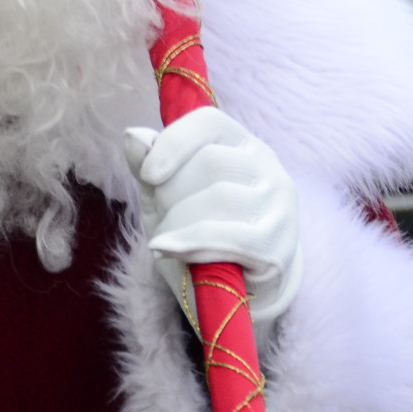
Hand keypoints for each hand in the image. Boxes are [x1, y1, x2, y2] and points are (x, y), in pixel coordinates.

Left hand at [124, 106, 302, 327]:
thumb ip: (150, 165)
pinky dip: (191, 243)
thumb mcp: (167, 196)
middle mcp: (267, 166)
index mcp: (241, 144)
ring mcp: (279, 204)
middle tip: (162, 219)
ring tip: (165, 242)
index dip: (173, 143)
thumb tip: (133, 135)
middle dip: (171, 194)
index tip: (147, 175)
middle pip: (211, 162)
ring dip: (178, 223)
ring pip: (219, 198)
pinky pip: (230, 237)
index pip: (209, 123)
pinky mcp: (278, 244)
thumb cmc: (201, 233)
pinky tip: (167, 250)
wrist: (239, 288)